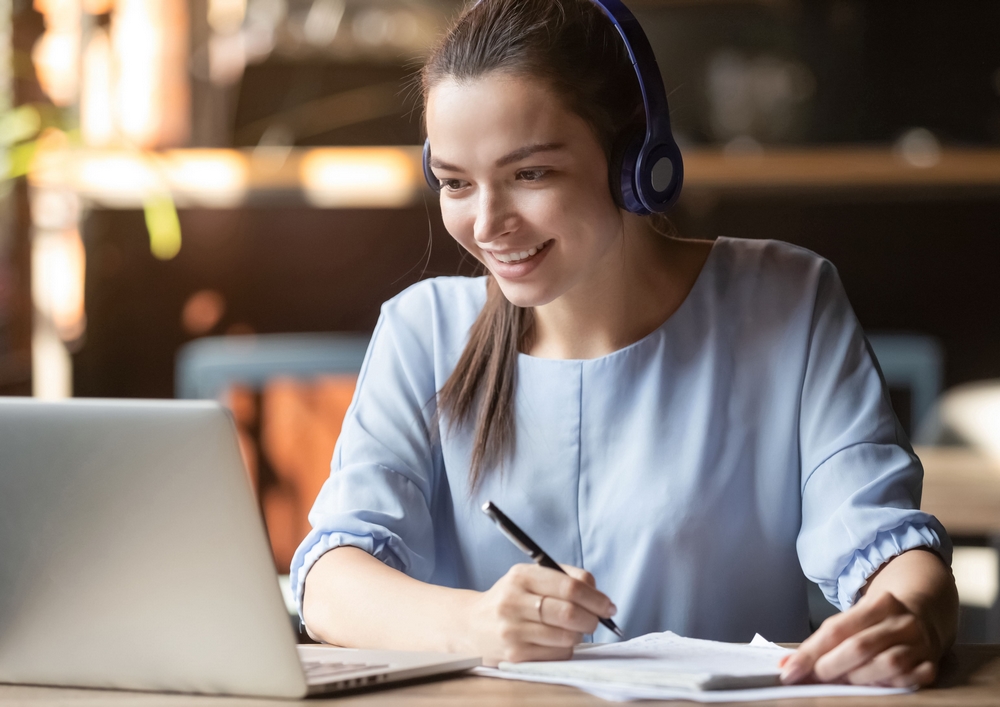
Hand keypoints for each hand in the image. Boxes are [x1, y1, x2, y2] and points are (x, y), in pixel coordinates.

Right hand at [463, 563, 616, 665]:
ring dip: (579, 634)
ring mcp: (513, 630)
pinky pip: (557, 654)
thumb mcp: (529, 578)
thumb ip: (563, 578)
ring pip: (567, 636)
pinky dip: (565, 648)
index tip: (608, 605)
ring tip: (571, 629)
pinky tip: (555, 640)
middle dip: (592, 618)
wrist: (471, 626)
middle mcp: (514, 602)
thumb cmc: (510, 599)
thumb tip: (597, 591)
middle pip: (570, 613)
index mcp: (521, 576)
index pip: (569, 587)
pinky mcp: (515, 655)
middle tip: (596, 620)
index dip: (595, 598)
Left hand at [780, 591, 940, 687]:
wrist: (924, 614)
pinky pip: (909, 680)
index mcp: (879, 604)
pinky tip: (875, 687)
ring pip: (886, 664)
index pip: (836, 629)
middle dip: (831, 667)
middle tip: (815, 678)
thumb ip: (824, 640)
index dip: (810, 652)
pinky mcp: (931, 664)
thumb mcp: (854, 619)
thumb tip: (789, 665)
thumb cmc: (878, 621)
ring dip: (858, 679)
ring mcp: (920, 643)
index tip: (789, 671)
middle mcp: (901, 622)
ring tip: (844, 683)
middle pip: (859, 646)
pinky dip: (889, 685)